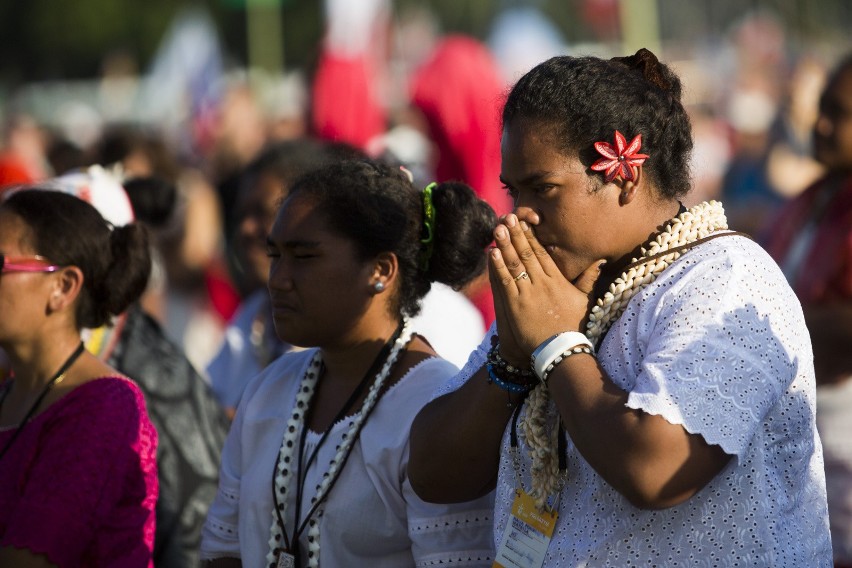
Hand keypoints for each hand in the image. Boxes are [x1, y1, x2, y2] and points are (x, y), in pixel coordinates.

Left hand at [489, 213, 603, 356]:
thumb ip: (589, 279)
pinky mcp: (516, 305)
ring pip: (515, 264)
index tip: (524, 222)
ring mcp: (528, 293)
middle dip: (516, 234)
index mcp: (558, 280)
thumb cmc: (574, 326)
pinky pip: (505, 281)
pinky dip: (498, 266)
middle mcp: (543, 282)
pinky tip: (492, 252)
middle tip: (508, 216)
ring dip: (505, 244)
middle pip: (527, 253)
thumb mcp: (585, 300)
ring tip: (498, 228)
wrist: (561, 350)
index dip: (531, 236)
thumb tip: (599, 260)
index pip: (542, 253)